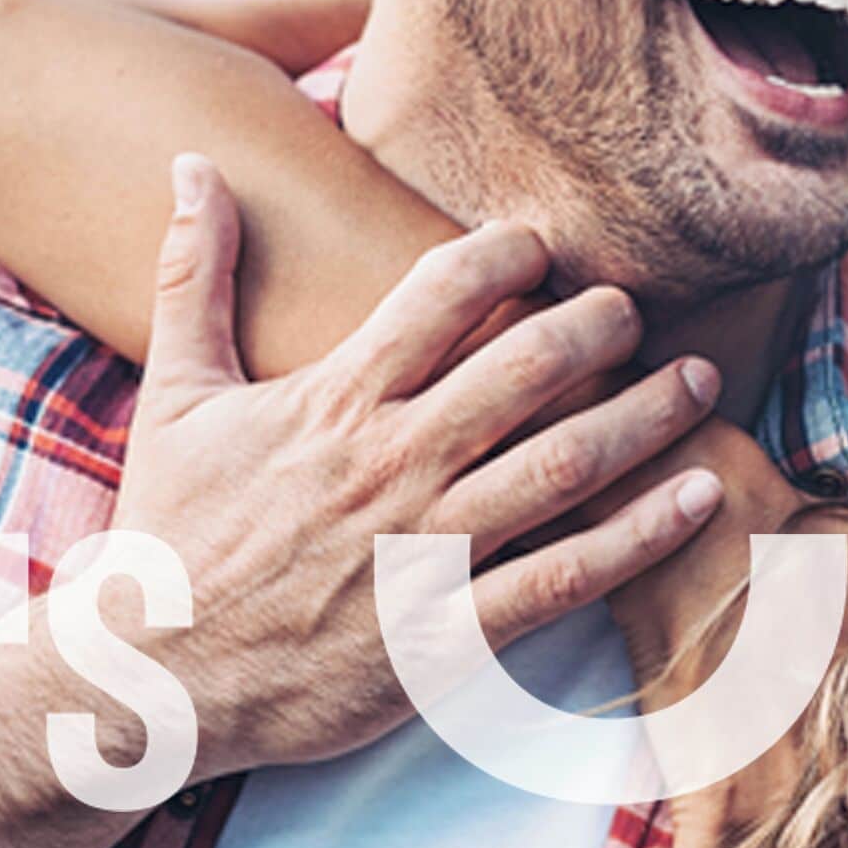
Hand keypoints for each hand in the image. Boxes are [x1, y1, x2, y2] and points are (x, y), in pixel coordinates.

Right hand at [107, 153, 727, 779]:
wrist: (148, 681)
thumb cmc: (167, 537)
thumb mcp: (175, 397)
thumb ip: (194, 277)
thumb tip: (193, 165)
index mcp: (334, 400)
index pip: (442, 292)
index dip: (508, 253)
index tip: (543, 244)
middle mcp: (391, 465)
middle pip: (527, 368)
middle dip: (600, 326)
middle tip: (637, 309)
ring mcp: (423, 553)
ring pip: (564, 465)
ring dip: (646, 417)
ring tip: (700, 382)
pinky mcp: (443, 639)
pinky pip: (565, 580)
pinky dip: (640, 537)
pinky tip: (697, 498)